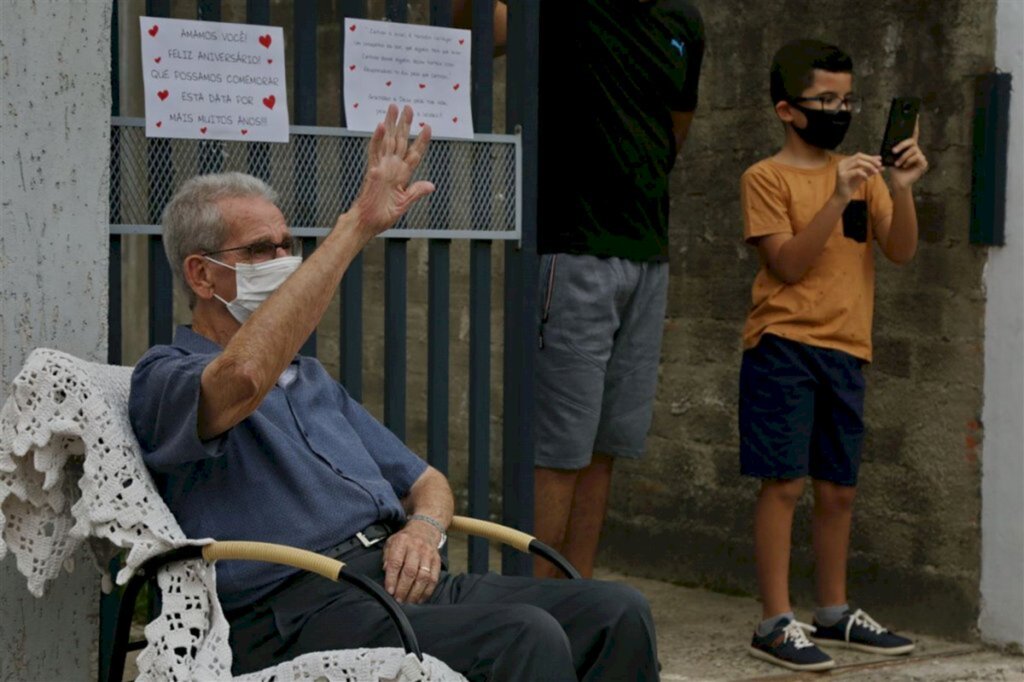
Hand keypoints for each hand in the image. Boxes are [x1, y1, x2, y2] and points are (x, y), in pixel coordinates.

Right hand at [350, 104, 434, 238]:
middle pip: (400, 141)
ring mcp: (382, 167)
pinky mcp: (372, 171)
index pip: (414, 154)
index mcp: (402, 176)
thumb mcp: (404, 204)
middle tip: (409, 107)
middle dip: (405, 125)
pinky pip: (375, 152)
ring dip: (391, 124)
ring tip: (394, 108)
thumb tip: (431, 185)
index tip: (428, 126)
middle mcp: (392, 168)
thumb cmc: (381, 216)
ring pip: (387, 141)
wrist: (366, 224)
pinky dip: (377, 139)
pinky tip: (381, 126)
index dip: (421, 141)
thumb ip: (416, 192)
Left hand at [382, 522, 440, 603]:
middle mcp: (416, 547)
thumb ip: (387, 556)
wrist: (425, 529)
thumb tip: (385, 570)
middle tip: (398, 600)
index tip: (389, 591)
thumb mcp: (391, 542)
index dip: (392, 578)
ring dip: (415, 592)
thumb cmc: (405, 540)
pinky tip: (420, 598)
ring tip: (408, 602)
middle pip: (410, 571)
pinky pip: (434, 579)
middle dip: (403, 588)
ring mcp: (428, 555)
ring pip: (423, 577)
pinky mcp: (437, 561)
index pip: (396, 562)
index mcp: (402, 542)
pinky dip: (427, 591)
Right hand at [835, 152, 882, 200]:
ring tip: (875, 172)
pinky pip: (856, 171)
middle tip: (879, 165)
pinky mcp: (842, 176)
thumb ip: (870, 169)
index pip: (859, 155)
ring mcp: (841, 169)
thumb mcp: (862, 175)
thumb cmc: (851, 186)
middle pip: (859, 157)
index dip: (870, 157)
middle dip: (871, 160)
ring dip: (869, 166)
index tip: (880, 161)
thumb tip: (881, 164)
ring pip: (858, 162)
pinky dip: (864, 174)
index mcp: (846, 162)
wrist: (842, 197)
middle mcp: (842, 164)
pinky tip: (867, 179)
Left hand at [888, 120, 928, 189]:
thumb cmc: (894, 169)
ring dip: (903, 157)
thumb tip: (888, 140)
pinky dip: (908, 162)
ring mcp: (920, 156)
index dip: (915, 125)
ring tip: (897, 164)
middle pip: (911, 141)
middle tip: (894, 151)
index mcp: (908, 147)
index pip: (912, 134)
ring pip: (912, 151)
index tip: (916, 115)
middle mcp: (916, 149)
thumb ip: (892, 148)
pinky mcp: (923, 162)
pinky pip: (916, 157)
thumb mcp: (890, 157)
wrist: (898, 181)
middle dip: (902, 145)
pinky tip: (905, 166)